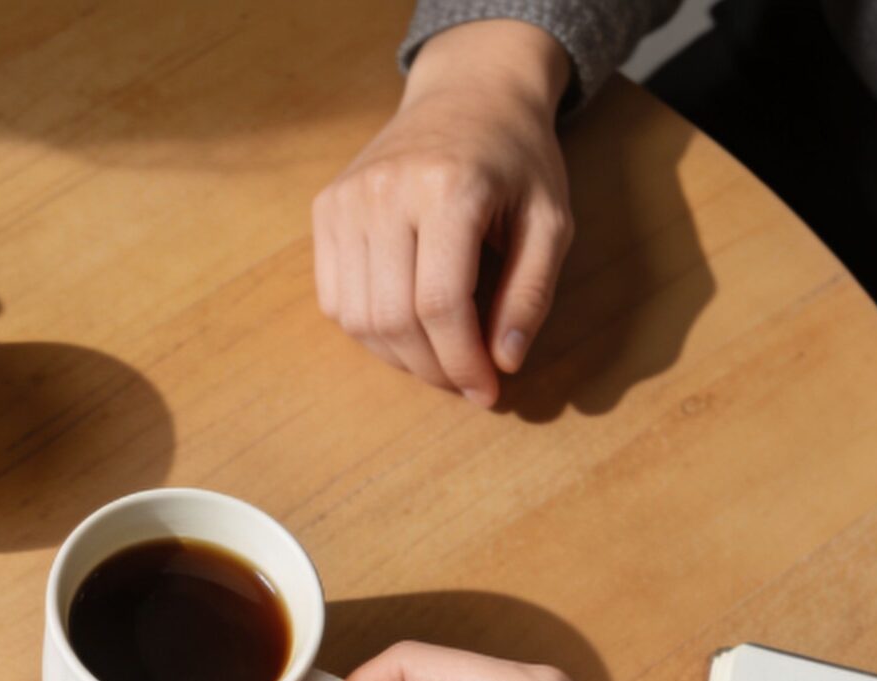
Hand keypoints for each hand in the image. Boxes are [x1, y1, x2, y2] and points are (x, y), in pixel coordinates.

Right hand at [313, 19, 573, 406]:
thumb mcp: (551, 220)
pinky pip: (334, 298)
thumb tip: (503, 363)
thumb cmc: (517, 160)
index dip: (462, 361)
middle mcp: (385, 191)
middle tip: (464, 381)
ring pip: (356, 316)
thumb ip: (530, 292)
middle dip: (431, 367)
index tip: (486, 391)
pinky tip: (405, 326)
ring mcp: (346, 199)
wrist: (468, 94)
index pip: (440, 303)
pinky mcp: (326, 208)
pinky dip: (368, 329)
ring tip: (437, 357)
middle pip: (392, 317)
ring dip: (398, 356)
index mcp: (448, 188)